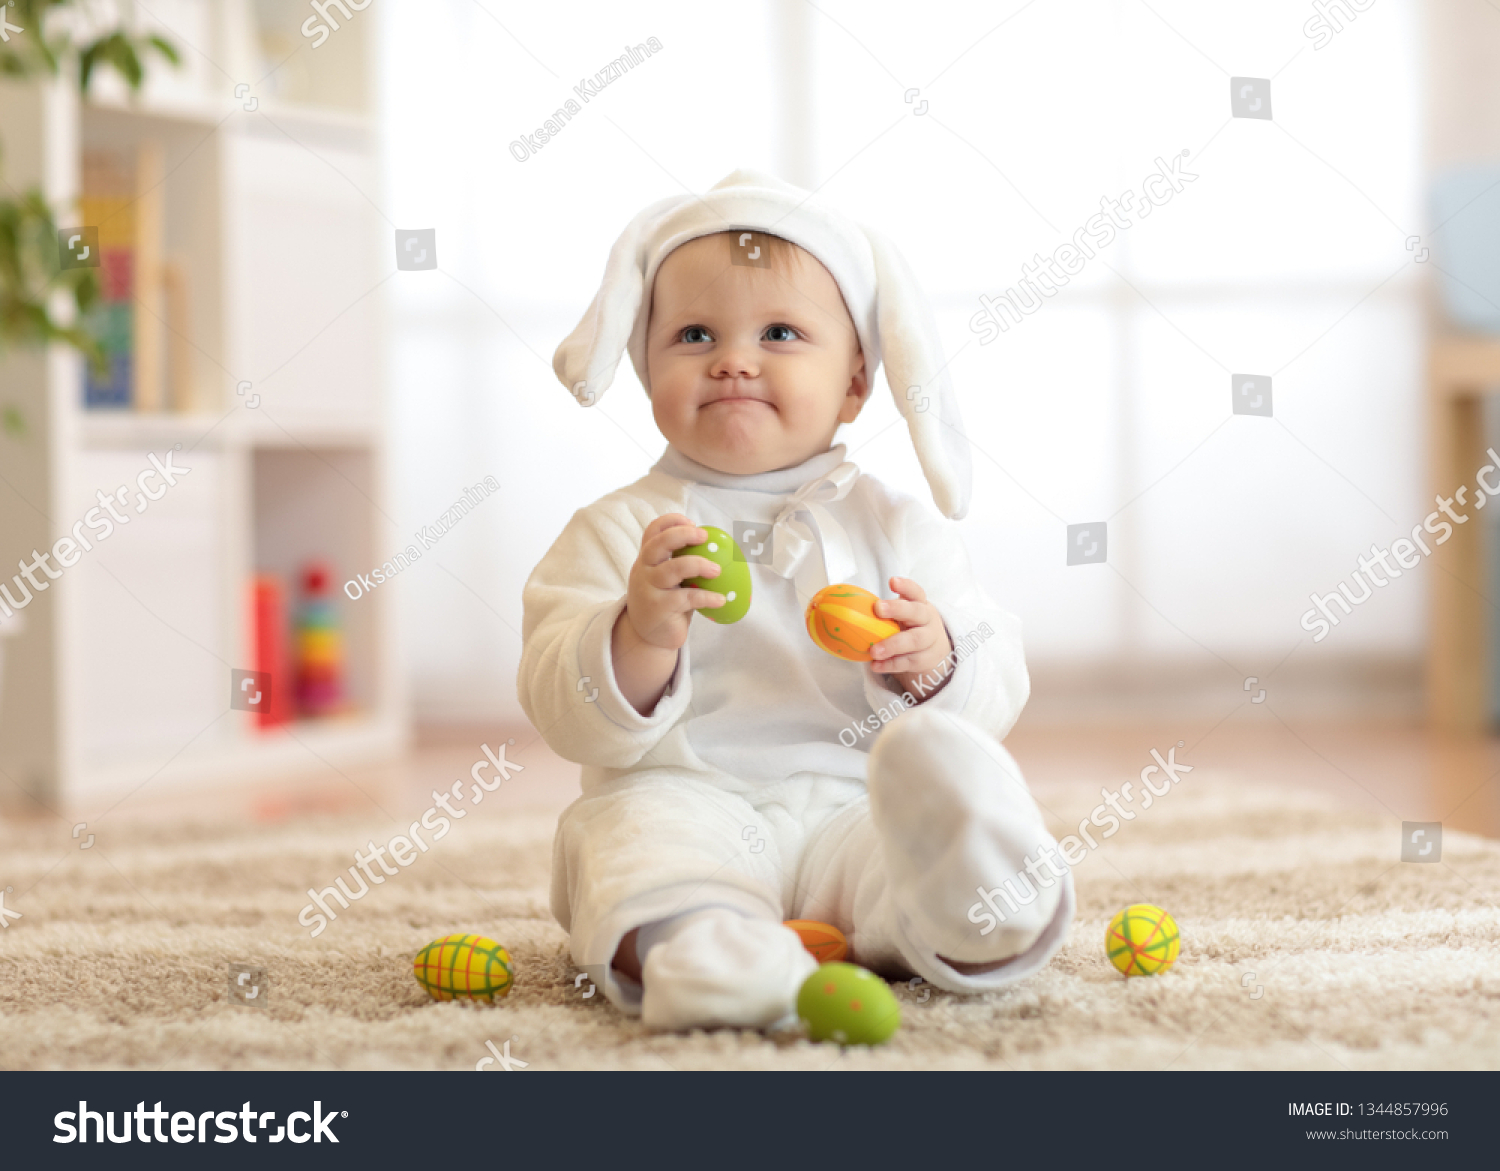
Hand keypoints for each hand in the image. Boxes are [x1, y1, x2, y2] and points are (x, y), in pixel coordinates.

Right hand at [620, 513, 723, 651]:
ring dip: (698, 565)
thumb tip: (717, 546)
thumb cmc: (665, 602)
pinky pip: (687, 598)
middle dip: (682, 535)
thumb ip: (680, 562)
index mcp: (646, 558)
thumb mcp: (667, 580)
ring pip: (672, 569)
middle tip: (704, 536)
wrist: (647, 637)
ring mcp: (648, 589)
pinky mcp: (659, 608)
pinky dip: (707, 597)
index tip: (692, 522)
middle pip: (658, 544)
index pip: (652, 531)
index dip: (670, 521)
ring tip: (717, 571)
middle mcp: (643, 570)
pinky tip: (721, 600)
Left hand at [869, 576, 952, 697]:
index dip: (905, 586)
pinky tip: (876, 665)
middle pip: (916, 612)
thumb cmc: (908, 626)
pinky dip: (891, 664)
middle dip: (897, 609)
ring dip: (892, 645)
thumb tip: (841, 607)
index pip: (915, 592)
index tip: (892, 581)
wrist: (932, 649)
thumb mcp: (901, 614)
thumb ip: (882, 610)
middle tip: (878, 608)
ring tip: (874, 651)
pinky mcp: (924, 659)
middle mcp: (927, 620)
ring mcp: (928, 640)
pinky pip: (908, 662)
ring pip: (914, 640)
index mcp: (919, 604)